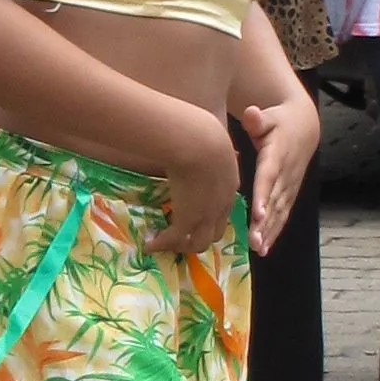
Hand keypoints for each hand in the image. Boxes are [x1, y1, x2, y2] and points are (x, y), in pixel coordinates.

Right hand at [153, 98, 243, 247]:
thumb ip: (204, 148)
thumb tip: (190, 138)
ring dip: (183, 247)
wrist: (198, 143)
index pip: (224, 210)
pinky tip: (150, 245)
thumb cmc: (203, 134)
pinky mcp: (188, 219)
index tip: (197, 219)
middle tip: (182, 239)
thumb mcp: (210, 142)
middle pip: (216, 233)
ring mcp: (206, 215)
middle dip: (201, 239)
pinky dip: (162, 245)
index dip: (211, 217)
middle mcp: (222, 205)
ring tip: (166, 245)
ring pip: (200, 243)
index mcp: (230, 185)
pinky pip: (175, 240)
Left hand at [243, 91, 318, 255]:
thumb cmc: (278, 120)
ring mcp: (290, 186)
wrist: (303, 126)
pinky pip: (282, 214)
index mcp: (277, 155)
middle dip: (265, 223)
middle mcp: (286, 174)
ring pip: (279, 212)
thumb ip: (258, 118)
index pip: (269, 177)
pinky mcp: (290, 193)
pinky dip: (274, 231)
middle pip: (274, 201)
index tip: (257, 214)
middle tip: (254, 242)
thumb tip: (251, 115)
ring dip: (269, 232)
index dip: (263, 196)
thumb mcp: (268, 115)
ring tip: (258, 249)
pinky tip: (264, 248)